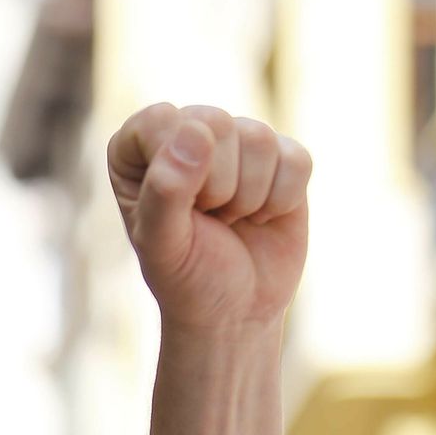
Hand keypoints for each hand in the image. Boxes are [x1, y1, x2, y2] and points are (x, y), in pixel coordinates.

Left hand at [109, 103, 310, 333]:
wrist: (234, 313)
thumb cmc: (186, 279)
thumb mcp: (162, 246)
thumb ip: (165, 192)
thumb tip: (195, 133)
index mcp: (139, 148)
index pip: (160, 121)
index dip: (177, 169)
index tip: (178, 211)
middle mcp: (188, 131)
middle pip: (215, 123)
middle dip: (216, 187)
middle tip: (208, 220)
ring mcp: (238, 139)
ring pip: (259, 138)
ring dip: (248, 198)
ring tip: (232, 221)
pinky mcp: (283, 155)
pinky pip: (296, 160)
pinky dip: (281, 201)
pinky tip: (263, 218)